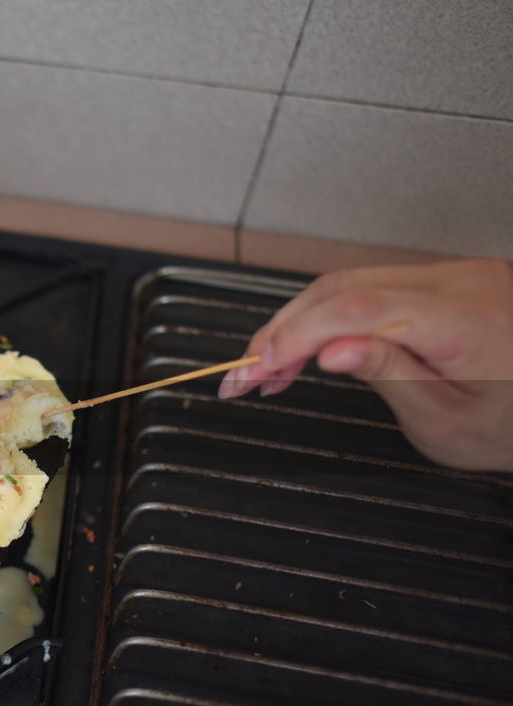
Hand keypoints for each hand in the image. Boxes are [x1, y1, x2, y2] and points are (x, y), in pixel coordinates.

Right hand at [218, 257, 512, 471]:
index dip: (293, 336)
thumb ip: (390, 377)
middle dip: (282, 329)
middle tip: (245, 376)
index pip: (356, 309)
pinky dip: (329, 315)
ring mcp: (457, 275)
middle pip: (342, 287)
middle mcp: (462, 282)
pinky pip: (373, 286)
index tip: (254, 370)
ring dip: (298, 323)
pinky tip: (309, 348)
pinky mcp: (450, 281)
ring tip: (269, 370)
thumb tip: (330, 350)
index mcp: (466, 319)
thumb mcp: (450, 423)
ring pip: (350, 282)